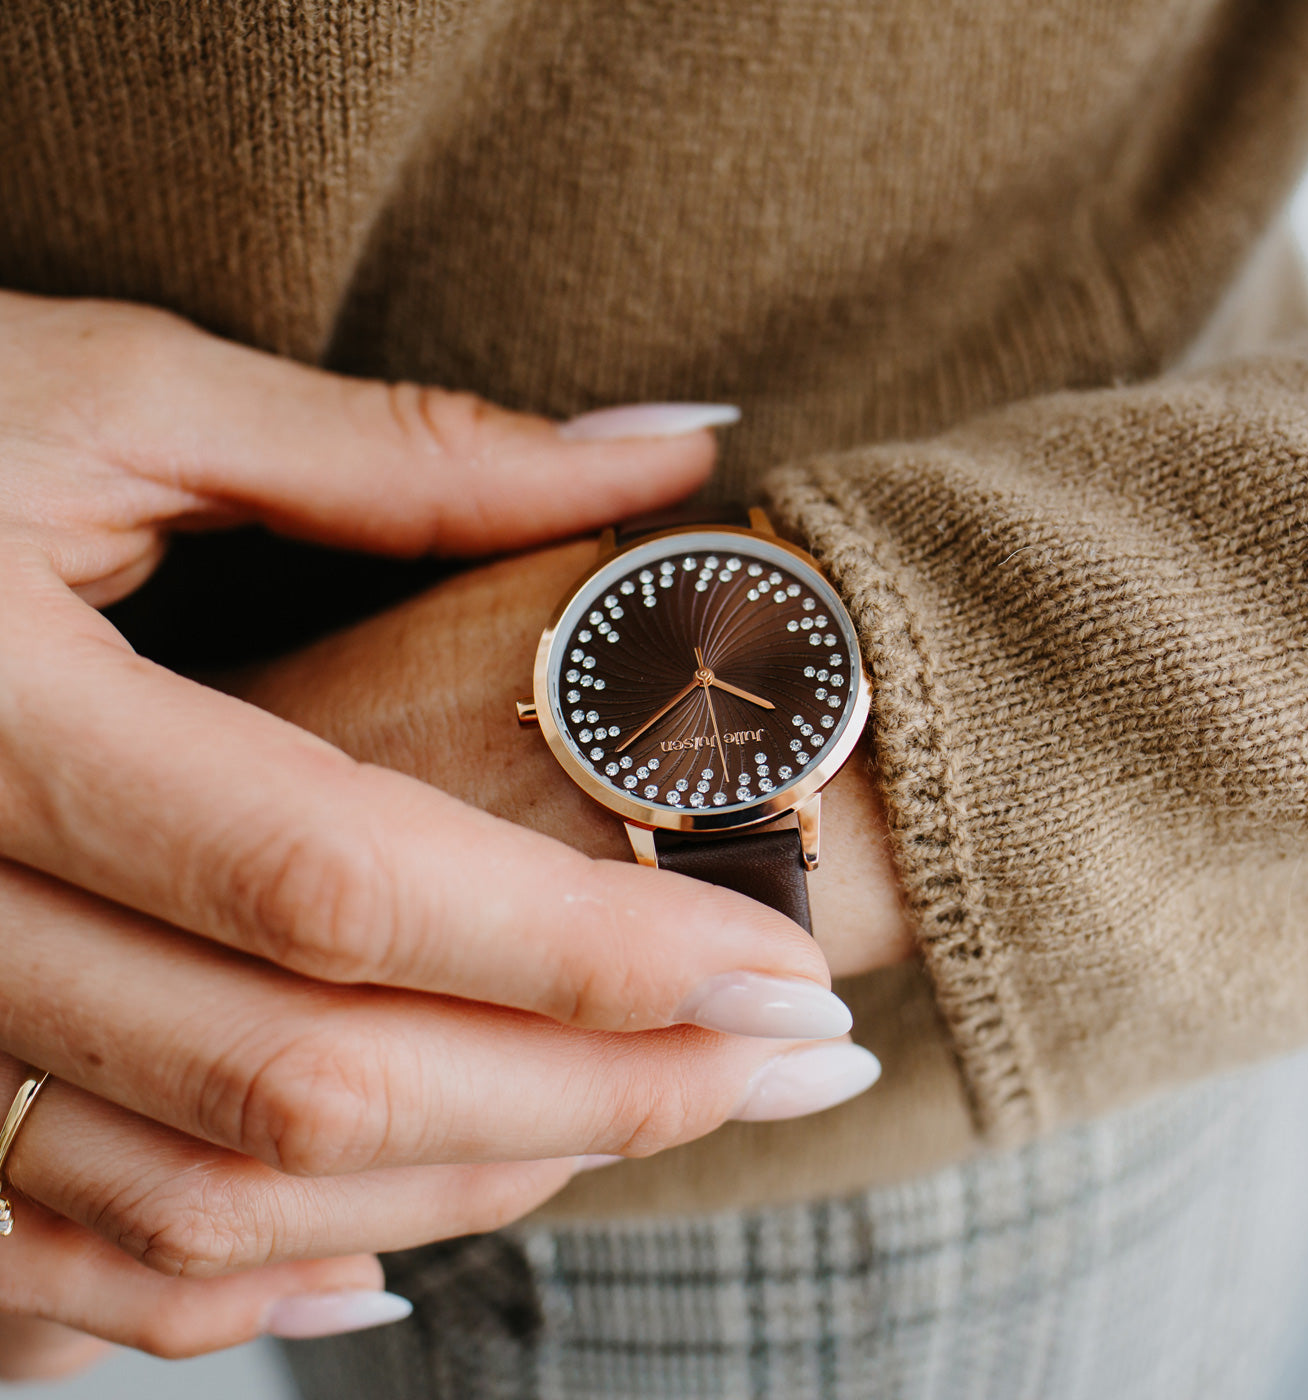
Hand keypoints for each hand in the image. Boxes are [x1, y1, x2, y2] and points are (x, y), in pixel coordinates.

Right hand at [0, 291, 854, 1372]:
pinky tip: (382, 1266)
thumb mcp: (122, 402)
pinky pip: (43, 1277)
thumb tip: (666, 445)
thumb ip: (404, 451)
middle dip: (589, 1090)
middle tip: (790, 1063)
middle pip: (306, 1075)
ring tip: (653, 1124)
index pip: (340, 883)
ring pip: (204, 1195)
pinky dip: (224, 1297)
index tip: (778, 964)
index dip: (585, 945)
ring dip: (457, 1186)